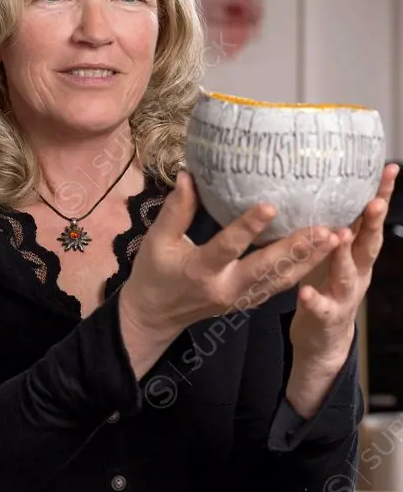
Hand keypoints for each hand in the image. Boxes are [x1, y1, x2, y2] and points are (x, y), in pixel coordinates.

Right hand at [120, 171, 348, 340]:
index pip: (228, 247)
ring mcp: (240, 298)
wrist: (155, 315)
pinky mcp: (249, 301)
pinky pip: (280, 286)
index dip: (248, 227)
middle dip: (298, 249)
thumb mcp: (157, 241)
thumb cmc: (153, 273)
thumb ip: (175, 210)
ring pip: (281, 280)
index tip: (271, 206)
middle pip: (267, 269)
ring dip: (311, 260)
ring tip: (337, 237)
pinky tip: (322, 252)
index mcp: (201, 270)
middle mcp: (226, 288)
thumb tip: (189, 175)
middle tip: (327, 229)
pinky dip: (303, 270)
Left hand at [289, 163, 399, 364]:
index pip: (371, 220)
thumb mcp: (338, 255)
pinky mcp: (325, 316)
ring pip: (346, 273)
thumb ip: (340, 229)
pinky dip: (313, 299)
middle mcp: (358, 272)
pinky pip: (320, 307)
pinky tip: (305, 292)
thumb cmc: (328, 288)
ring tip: (340, 236)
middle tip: (375, 202)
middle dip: (373, 223)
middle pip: (368, 244)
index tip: (389, 169)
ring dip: (344, 255)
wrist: (325, 338)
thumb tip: (336, 190)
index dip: (382, 194)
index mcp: (359, 254)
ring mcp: (344, 295)